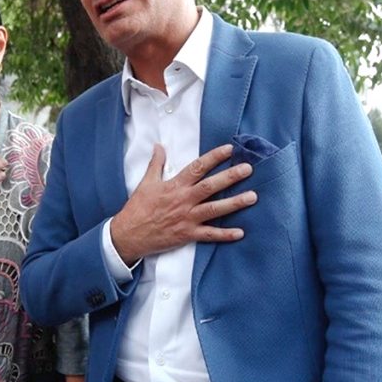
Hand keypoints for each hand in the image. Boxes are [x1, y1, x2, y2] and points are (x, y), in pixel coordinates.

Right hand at [110, 144, 256, 263]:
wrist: (128, 234)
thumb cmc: (138, 208)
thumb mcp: (146, 183)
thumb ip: (156, 163)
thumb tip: (158, 146)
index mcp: (175, 186)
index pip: (197, 167)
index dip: (214, 157)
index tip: (229, 149)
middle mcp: (183, 200)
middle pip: (210, 186)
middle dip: (230, 177)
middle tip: (248, 169)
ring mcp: (187, 218)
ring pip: (214, 209)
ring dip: (235, 203)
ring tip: (253, 196)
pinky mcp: (187, 234)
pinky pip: (209, 235)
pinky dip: (225, 234)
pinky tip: (240, 232)